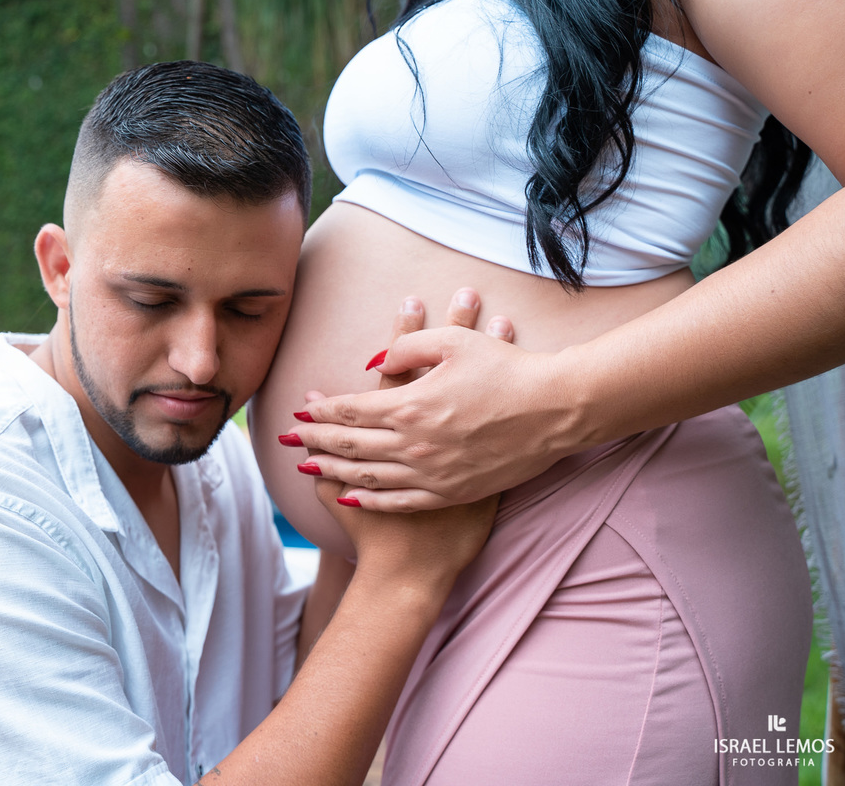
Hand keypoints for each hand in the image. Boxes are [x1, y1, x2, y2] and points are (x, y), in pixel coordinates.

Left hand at [312, 293, 498, 586]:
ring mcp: (432, 474)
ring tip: (307, 465)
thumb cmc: (508, 370)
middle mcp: (414, 445)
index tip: (298, 408)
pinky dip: (369, 499)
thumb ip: (408, 349)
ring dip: (333, 470)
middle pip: (350, 444)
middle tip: (287, 437)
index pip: (351, 410)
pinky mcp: (451, 492)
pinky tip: (350, 495)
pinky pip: (399, 501)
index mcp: (411, 406)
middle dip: (314, 440)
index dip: (321, 409)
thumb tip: (373, 364)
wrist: (556, 412)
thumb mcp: (455, 343)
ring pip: (367, 476)